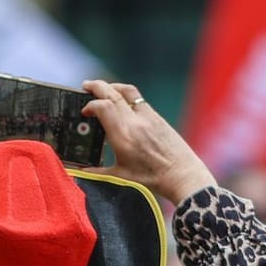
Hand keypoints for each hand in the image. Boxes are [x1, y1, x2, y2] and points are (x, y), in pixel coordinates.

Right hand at [81, 80, 213, 204]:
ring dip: (112, 87)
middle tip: (86, 85)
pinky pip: (139, 99)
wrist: (182, 176)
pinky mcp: (158, 117)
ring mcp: (148, 117)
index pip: (102, 107)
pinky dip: (126, 96)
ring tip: (103, 89)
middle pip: (112, 93)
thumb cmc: (152, 179)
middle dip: (96, 86)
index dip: (90, 105)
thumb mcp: (121, 176)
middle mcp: (135, 122)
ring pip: (127, 91)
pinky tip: (122, 102)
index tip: (85, 111)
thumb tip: (83, 170)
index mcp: (123, 136)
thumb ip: (98, 171)